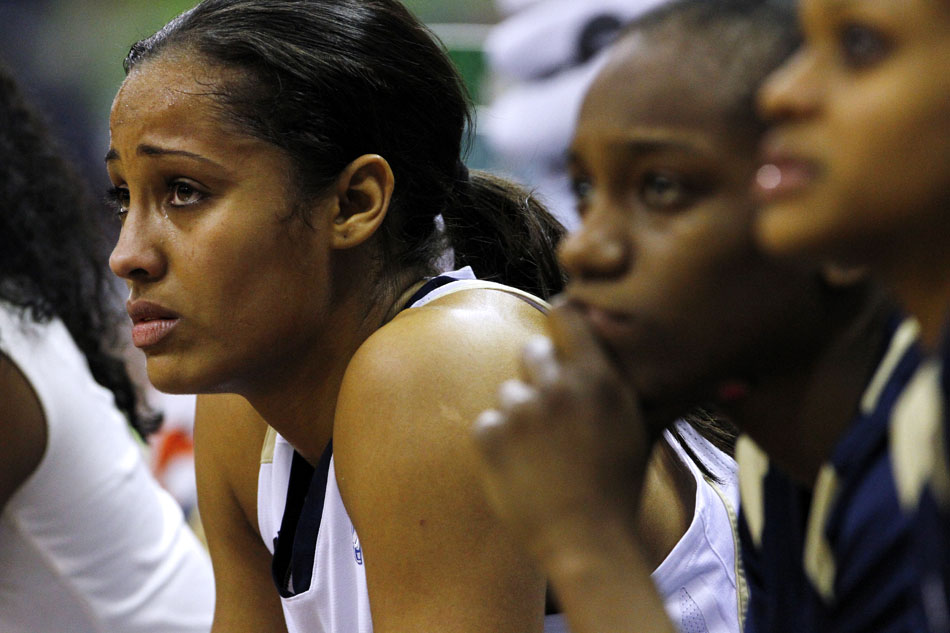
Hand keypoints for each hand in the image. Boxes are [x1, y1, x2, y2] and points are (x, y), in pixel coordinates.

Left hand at [472, 302, 651, 562]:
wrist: (588, 542)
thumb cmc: (616, 487)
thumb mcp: (631, 424)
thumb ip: (608, 379)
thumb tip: (589, 346)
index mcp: (598, 378)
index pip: (565, 314)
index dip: (559, 324)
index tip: (559, 340)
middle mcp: (559, 386)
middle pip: (531, 351)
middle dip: (538, 377)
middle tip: (552, 417)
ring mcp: (521, 411)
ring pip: (509, 393)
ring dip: (520, 416)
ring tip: (542, 456)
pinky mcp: (490, 436)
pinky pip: (488, 423)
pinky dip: (499, 444)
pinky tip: (523, 470)